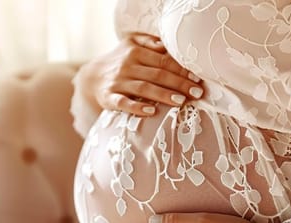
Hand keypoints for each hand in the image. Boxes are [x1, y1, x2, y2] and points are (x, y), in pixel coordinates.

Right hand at [72, 33, 203, 116]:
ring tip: (181, 101)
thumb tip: (170, 46)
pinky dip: (136, 108)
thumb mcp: (132, 44)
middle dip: (179, 84)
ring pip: (144, 89)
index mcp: (135, 52)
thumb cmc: (121, 60)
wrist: (92, 76)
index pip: (163, 61)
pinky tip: (151, 112)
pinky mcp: (109, 98)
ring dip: (163, 95)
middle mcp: (127, 66)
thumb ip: (151, 43)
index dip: (182, 69)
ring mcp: (117, 82)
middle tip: (197, 92)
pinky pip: (123, 103)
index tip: (198, 78)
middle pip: (157, 75)